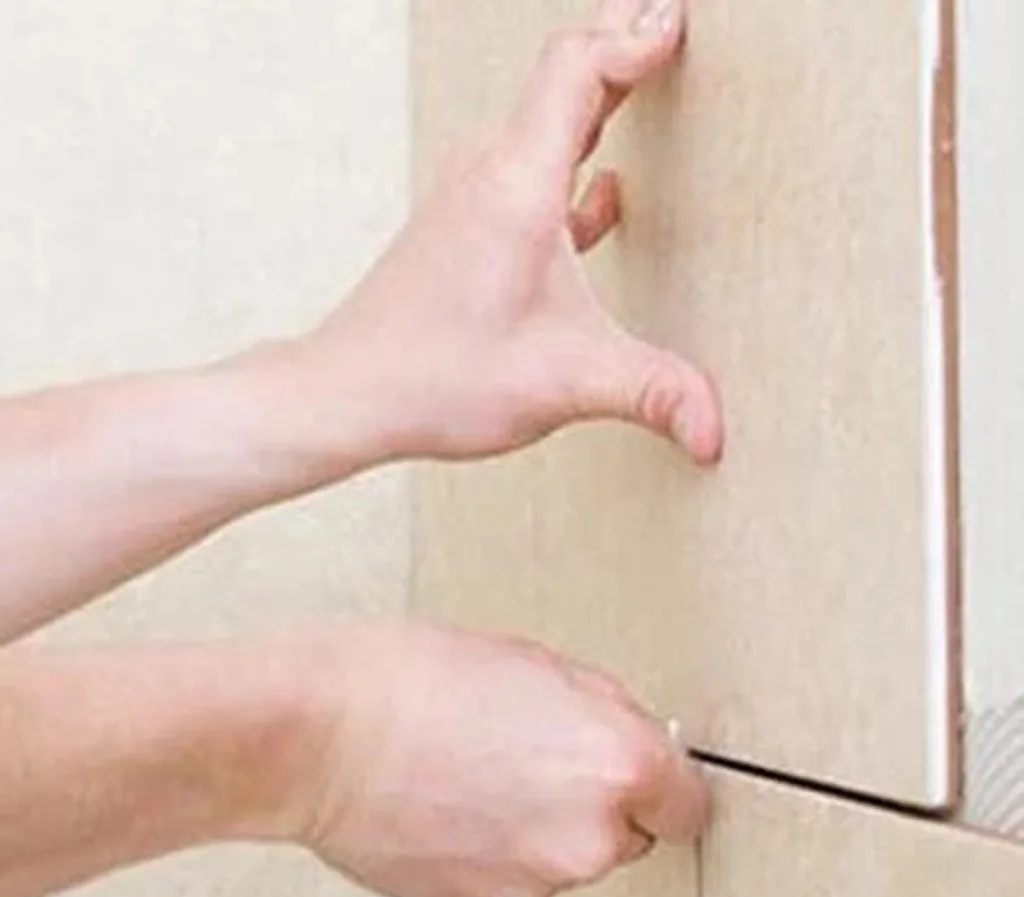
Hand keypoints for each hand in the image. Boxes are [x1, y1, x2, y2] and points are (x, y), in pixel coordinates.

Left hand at [271, 0, 722, 474]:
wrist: (346, 394)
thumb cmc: (435, 378)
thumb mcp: (562, 383)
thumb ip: (650, 393)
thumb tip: (713, 430)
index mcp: (517, 186)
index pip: (577, 68)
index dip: (633, 37)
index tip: (678, 23)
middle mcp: (488, 176)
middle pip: (560, 78)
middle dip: (619, 41)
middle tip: (666, 16)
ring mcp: (471, 200)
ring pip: (542, 124)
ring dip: (595, 98)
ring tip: (639, 78)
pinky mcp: (464, 231)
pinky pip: (528, 174)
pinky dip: (572, 163)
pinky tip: (602, 195)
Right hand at [291, 623, 706, 896]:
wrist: (322, 732)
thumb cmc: (416, 680)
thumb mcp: (537, 661)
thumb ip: (603, 710)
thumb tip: (630, 739)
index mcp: (616, 765)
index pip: (689, 804)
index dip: (662, 782)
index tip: (644, 775)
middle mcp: (585, 838)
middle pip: (623, 834)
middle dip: (593, 799)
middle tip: (534, 750)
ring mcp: (530, 884)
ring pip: (561, 856)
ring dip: (538, 825)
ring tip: (478, 770)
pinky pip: (508, 877)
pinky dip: (491, 849)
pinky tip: (450, 801)